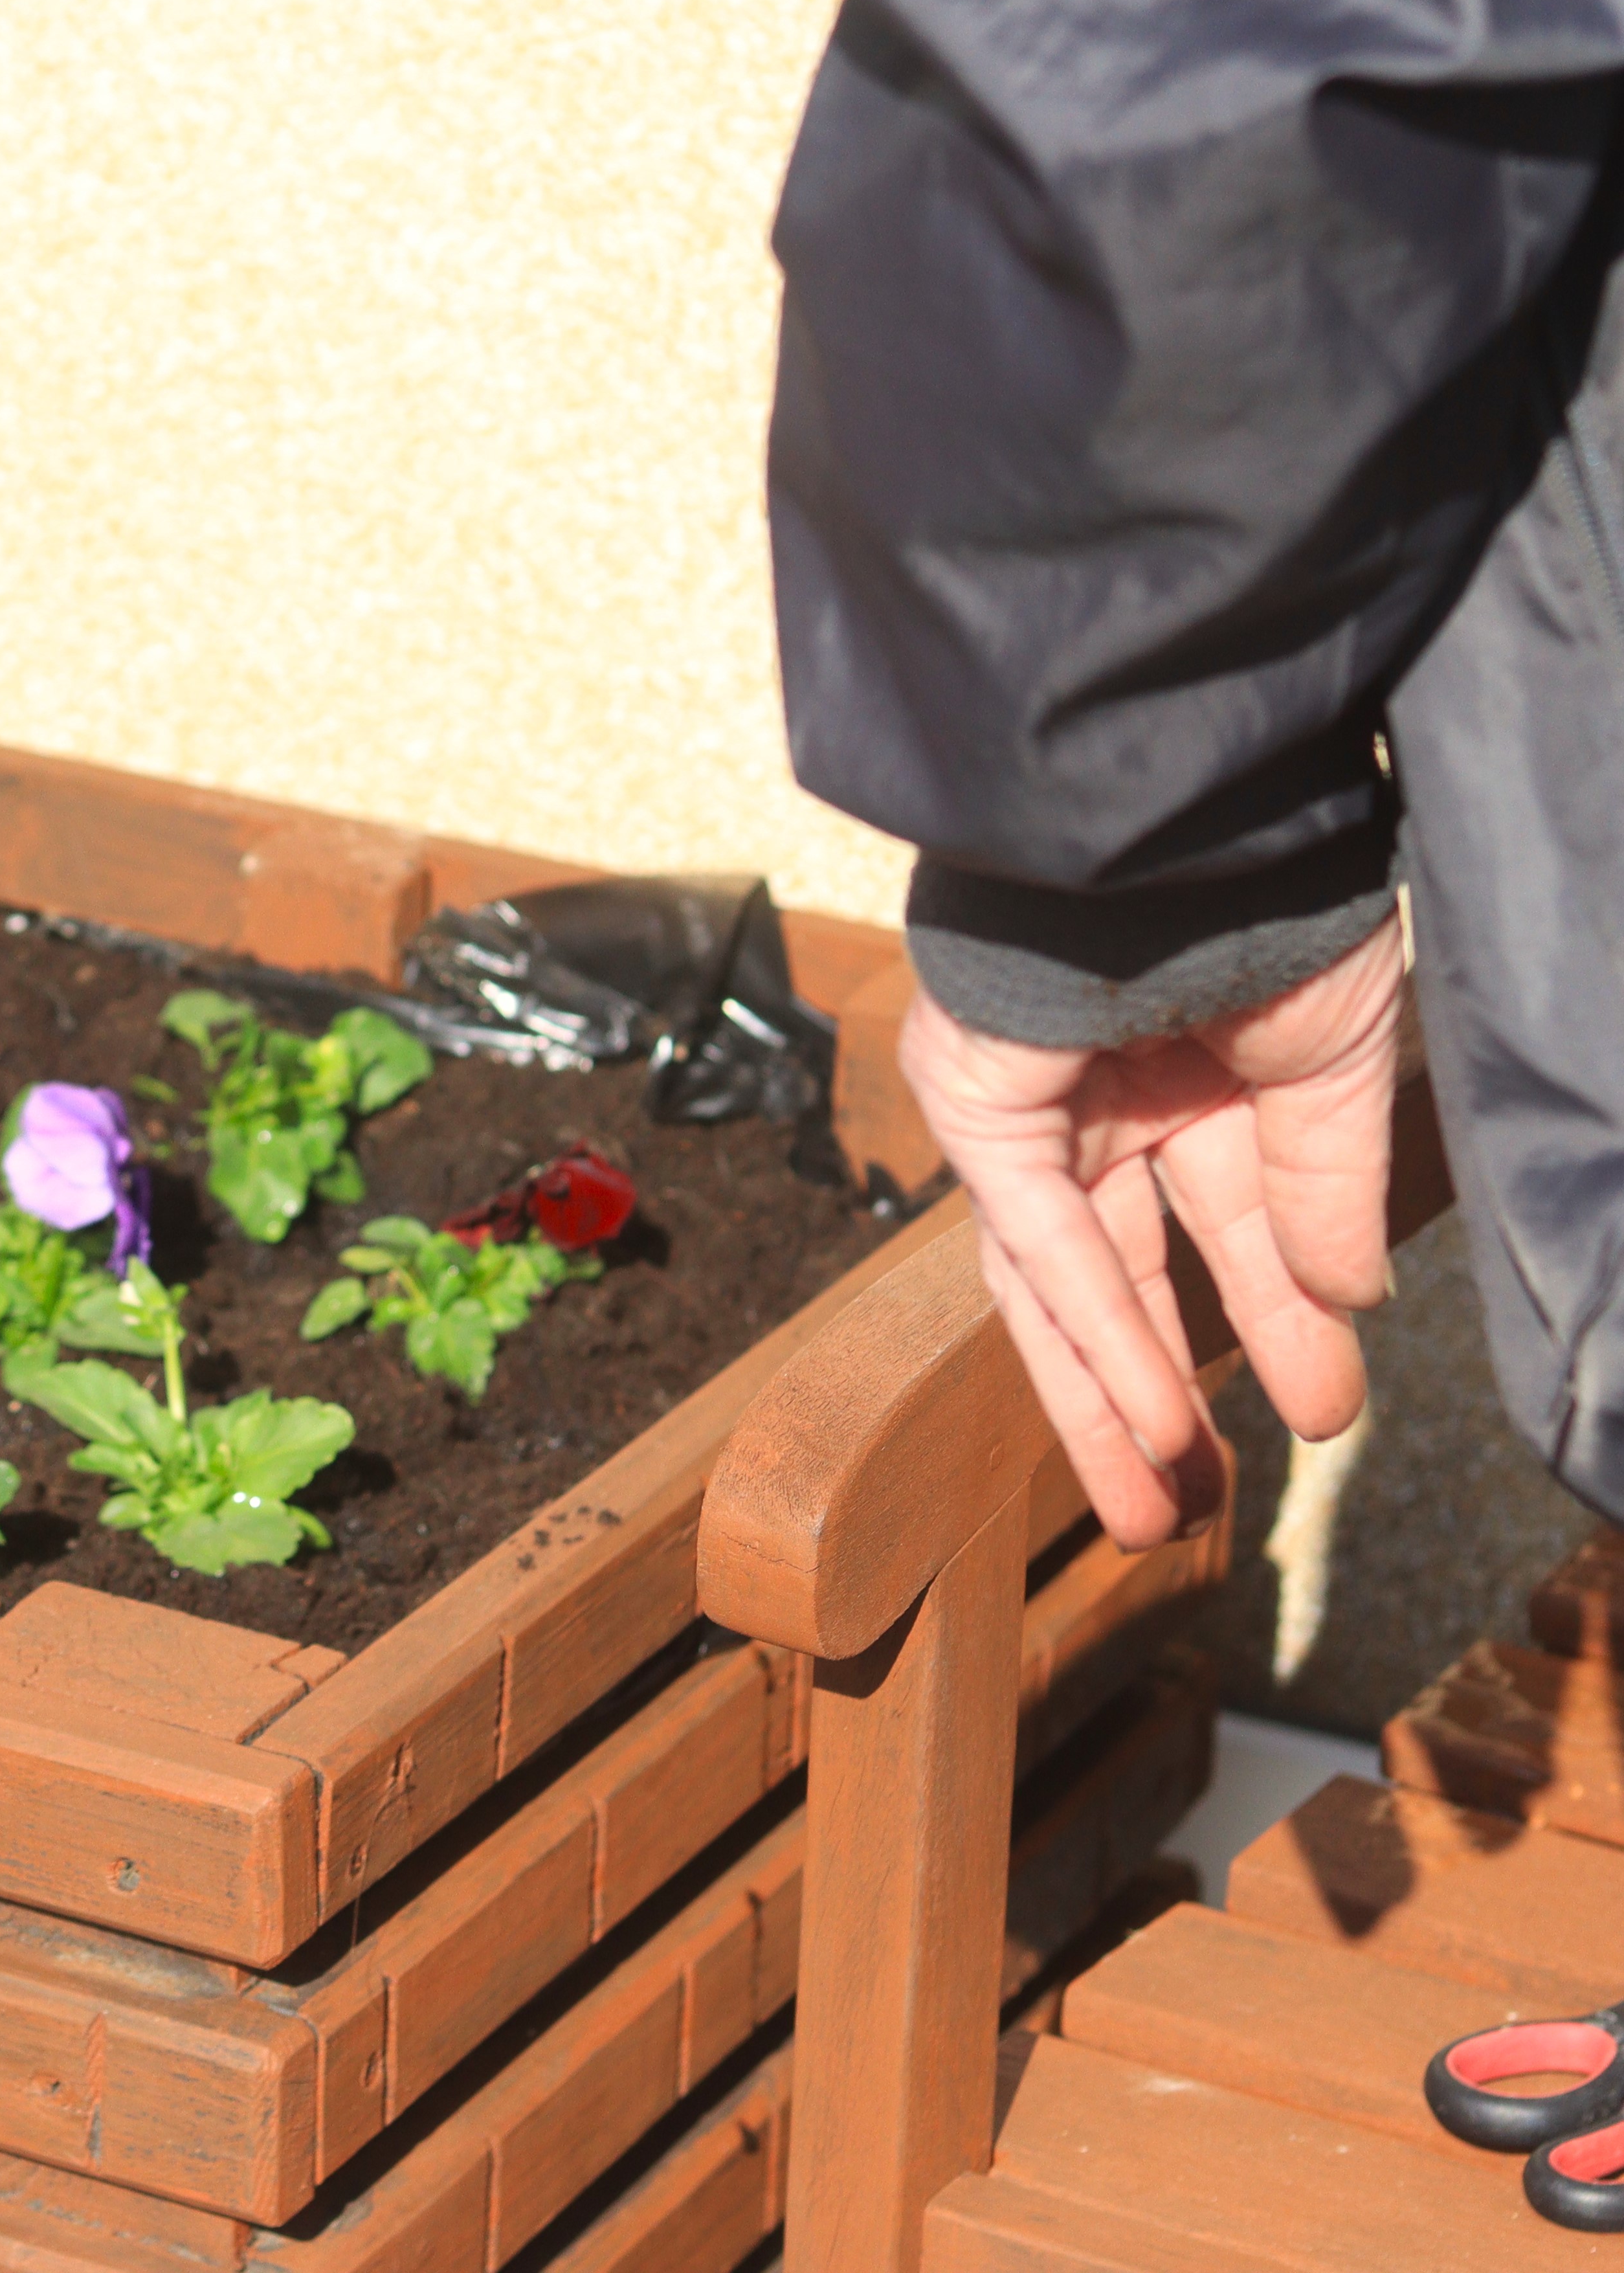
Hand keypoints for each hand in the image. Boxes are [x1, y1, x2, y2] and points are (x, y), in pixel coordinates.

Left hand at [895, 917, 1405, 1547]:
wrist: (1182, 821)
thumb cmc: (1262, 903)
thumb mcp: (1331, 1061)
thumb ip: (1323, 1186)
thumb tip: (1346, 1298)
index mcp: (1196, 1066)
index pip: (1232, 1222)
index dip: (1278, 1318)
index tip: (1326, 1407)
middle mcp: (1107, 1094)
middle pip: (1130, 1272)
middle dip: (1166, 1388)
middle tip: (1203, 1495)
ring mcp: (1036, 1103)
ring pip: (1066, 1281)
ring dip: (1109, 1396)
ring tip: (1155, 1506)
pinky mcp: (980, 1108)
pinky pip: (1038, 1241)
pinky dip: (1093, 1330)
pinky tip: (1146, 1418)